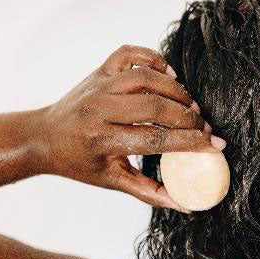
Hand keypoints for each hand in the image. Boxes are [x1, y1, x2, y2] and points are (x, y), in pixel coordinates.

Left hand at [40, 45, 225, 210]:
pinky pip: (130, 53)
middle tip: (204, 127)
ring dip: (175, 90)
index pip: (155, 140)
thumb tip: (185, 205)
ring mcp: (99, 86)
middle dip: (187, 117)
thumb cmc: (80, 162)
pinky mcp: (100, 70)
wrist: (45, 137)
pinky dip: (154, 59)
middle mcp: (99, 110)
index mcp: (102, 141)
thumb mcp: (112, 181)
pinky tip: (170, 75)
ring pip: (145, 77)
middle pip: (154, 107)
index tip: (215, 145)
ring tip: (190, 106)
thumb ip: (149, 192)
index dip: (190, 143)